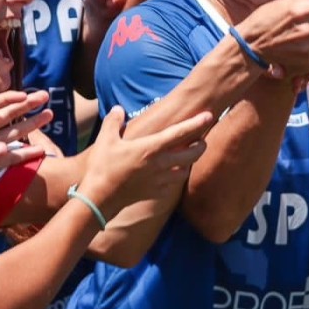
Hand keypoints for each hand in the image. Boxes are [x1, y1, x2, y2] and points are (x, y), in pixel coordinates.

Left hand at [0, 90, 52, 199]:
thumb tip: (4, 149)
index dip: (9, 98)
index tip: (26, 96)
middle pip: (8, 115)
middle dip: (26, 105)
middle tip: (45, 96)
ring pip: (15, 133)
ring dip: (31, 124)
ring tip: (49, 114)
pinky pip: (13, 156)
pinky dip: (27, 153)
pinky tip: (41, 151)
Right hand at [76, 106, 213, 218]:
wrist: (99, 199)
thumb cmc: (102, 167)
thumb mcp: (105, 140)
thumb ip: (114, 121)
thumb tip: (119, 109)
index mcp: (151, 148)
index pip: (180, 133)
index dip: (196, 123)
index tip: (209, 115)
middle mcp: (160, 164)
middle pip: (192, 154)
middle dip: (201, 145)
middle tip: (201, 140)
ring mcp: (160, 180)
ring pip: (185, 170)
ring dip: (190, 162)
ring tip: (188, 157)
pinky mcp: (155, 193)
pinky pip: (173, 184)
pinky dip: (176, 177)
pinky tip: (172, 174)